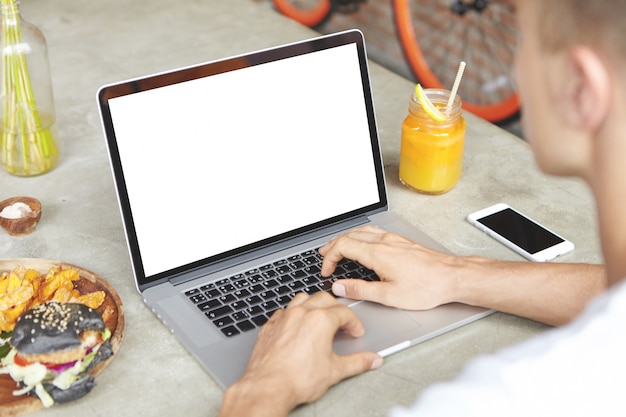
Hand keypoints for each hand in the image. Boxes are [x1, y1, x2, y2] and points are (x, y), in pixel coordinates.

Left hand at [219, 292, 381, 416]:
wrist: (268, 387)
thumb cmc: (297, 379)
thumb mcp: (335, 371)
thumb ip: (358, 362)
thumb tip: (371, 360)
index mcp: (320, 320)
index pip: (344, 313)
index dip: (354, 323)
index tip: (355, 332)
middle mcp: (301, 314)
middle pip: (324, 298)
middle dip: (336, 309)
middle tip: (341, 323)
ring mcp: (284, 318)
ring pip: (302, 299)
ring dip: (313, 305)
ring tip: (319, 318)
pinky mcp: (270, 326)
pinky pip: (283, 311)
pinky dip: (293, 314)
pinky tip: (296, 325)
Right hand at [319, 226, 459, 309]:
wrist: (452, 277)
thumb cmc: (427, 287)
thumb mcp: (389, 296)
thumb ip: (360, 290)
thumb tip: (340, 287)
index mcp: (378, 253)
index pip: (343, 246)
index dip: (330, 258)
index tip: (327, 270)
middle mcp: (384, 242)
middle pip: (349, 235)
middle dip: (333, 246)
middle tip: (323, 256)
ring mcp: (394, 239)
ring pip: (362, 231)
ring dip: (346, 238)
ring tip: (337, 247)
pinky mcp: (401, 241)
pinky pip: (374, 232)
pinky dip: (360, 236)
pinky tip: (363, 243)